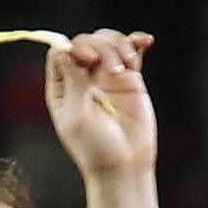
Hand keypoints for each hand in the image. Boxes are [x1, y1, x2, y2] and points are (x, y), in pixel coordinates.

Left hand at [44, 30, 159, 186]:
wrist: (125, 166)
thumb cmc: (95, 148)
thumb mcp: (77, 117)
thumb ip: (73, 83)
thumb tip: (66, 51)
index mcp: (62, 87)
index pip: (62, 53)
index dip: (74, 48)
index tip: (87, 59)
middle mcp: (82, 77)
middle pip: (86, 42)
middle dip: (100, 48)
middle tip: (113, 70)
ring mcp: (106, 76)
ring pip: (108, 42)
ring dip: (118, 45)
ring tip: (128, 64)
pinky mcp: (129, 79)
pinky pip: (131, 52)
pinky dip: (137, 42)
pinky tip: (146, 41)